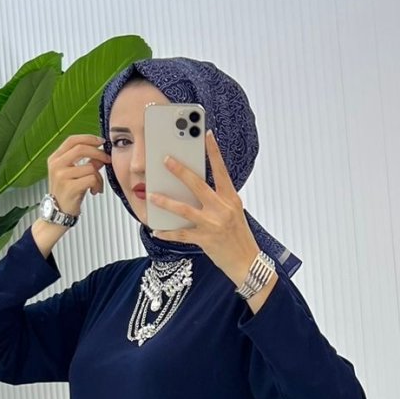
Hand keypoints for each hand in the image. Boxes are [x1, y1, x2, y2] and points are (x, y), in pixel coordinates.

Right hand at [47, 133, 111, 217]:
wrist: (58, 213)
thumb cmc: (67, 193)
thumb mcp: (74, 174)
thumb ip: (87, 162)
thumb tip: (101, 155)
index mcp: (55, 158)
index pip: (72, 140)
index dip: (89, 138)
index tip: (101, 142)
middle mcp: (56, 165)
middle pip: (81, 149)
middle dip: (98, 153)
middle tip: (107, 159)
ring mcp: (61, 176)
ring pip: (90, 167)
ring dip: (99, 176)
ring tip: (97, 185)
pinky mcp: (69, 187)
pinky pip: (91, 179)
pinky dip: (97, 185)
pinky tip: (94, 191)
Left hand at [148, 128, 259, 286]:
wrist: (247, 263)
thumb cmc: (239, 237)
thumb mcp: (234, 213)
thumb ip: (219, 199)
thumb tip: (195, 189)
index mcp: (231, 199)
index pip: (221, 171)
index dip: (214, 152)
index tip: (206, 135)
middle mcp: (222, 209)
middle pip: (197, 185)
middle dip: (180, 171)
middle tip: (166, 159)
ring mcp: (213, 224)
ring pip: (184, 209)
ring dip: (166, 201)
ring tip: (152, 195)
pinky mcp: (205, 240)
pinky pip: (182, 235)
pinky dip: (168, 233)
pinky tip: (157, 229)